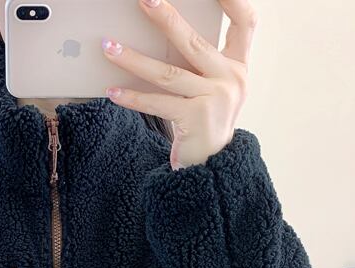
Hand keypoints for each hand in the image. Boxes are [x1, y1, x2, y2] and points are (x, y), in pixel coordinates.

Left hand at [101, 0, 256, 168]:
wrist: (212, 164)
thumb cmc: (206, 119)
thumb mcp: (213, 86)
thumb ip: (200, 60)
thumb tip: (161, 27)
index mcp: (239, 65)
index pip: (246, 22)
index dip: (233, 0)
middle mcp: (232, 80)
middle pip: (194, 42)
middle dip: (166, 18)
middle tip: (143, 0)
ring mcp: (215, 101)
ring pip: (168, 73)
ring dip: (133, 59)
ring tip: (108, 47)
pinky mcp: (195, 121)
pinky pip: (157, 103)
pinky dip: (132, 97)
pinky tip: (113, 90)